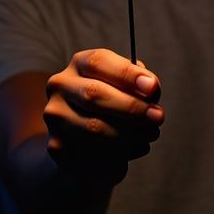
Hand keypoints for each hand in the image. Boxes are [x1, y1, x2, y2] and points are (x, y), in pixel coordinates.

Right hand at [43, 48, 164, 186]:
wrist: (88, 145)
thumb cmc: (114, 109)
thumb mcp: (128, 90)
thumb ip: (139, 86)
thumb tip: (150, 89)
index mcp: (79, 65)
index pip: (99, 61)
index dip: (127, 74)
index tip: (152, 87)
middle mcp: (61, 88)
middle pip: (94, 94)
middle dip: (132, 107)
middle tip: (158, 117)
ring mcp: (56, 118)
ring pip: (95, 127)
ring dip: (131, 133)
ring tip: (151, 134)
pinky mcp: (58, 147)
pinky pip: (93, 151)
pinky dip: (123, 151)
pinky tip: (136, 147)